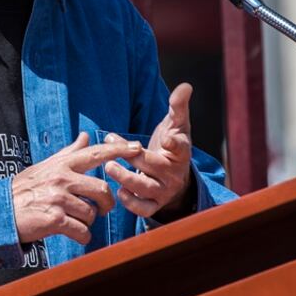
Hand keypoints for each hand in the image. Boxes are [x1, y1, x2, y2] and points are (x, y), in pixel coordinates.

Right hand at [11, 132, 141, 244]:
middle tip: (102, 210)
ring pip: (92, 213)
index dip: (119, 150)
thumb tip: (84, 136)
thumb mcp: (45, 166)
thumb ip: (68, 153)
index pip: (96, 153)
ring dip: (88, 222)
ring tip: (75, 222)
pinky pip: (82, 231)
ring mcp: (59, 199)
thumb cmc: (25, 190)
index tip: (137, 147)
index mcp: (62, 164)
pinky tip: (73, 234)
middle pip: (102, 189)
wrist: (0, 212)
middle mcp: (62, 178)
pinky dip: (82, 236)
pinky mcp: (55, 219)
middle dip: (106, 204)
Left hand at [104, 83, 194, 218]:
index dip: (174, 143)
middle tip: (111, 142)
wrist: (174, 175)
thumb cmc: (171, 144)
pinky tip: (119, 192)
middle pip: (155, 166)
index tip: (166, 138)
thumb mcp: (176, 124)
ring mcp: (165, 190)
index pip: (181, 147)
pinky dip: (132, 204)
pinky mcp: (156, 204)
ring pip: (147, 188)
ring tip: (109, 167)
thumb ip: (178, 106)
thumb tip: (185, 86)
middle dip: (133, 156)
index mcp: (180, 151)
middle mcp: (174, 172)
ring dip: (127, 179)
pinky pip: (145, 209)